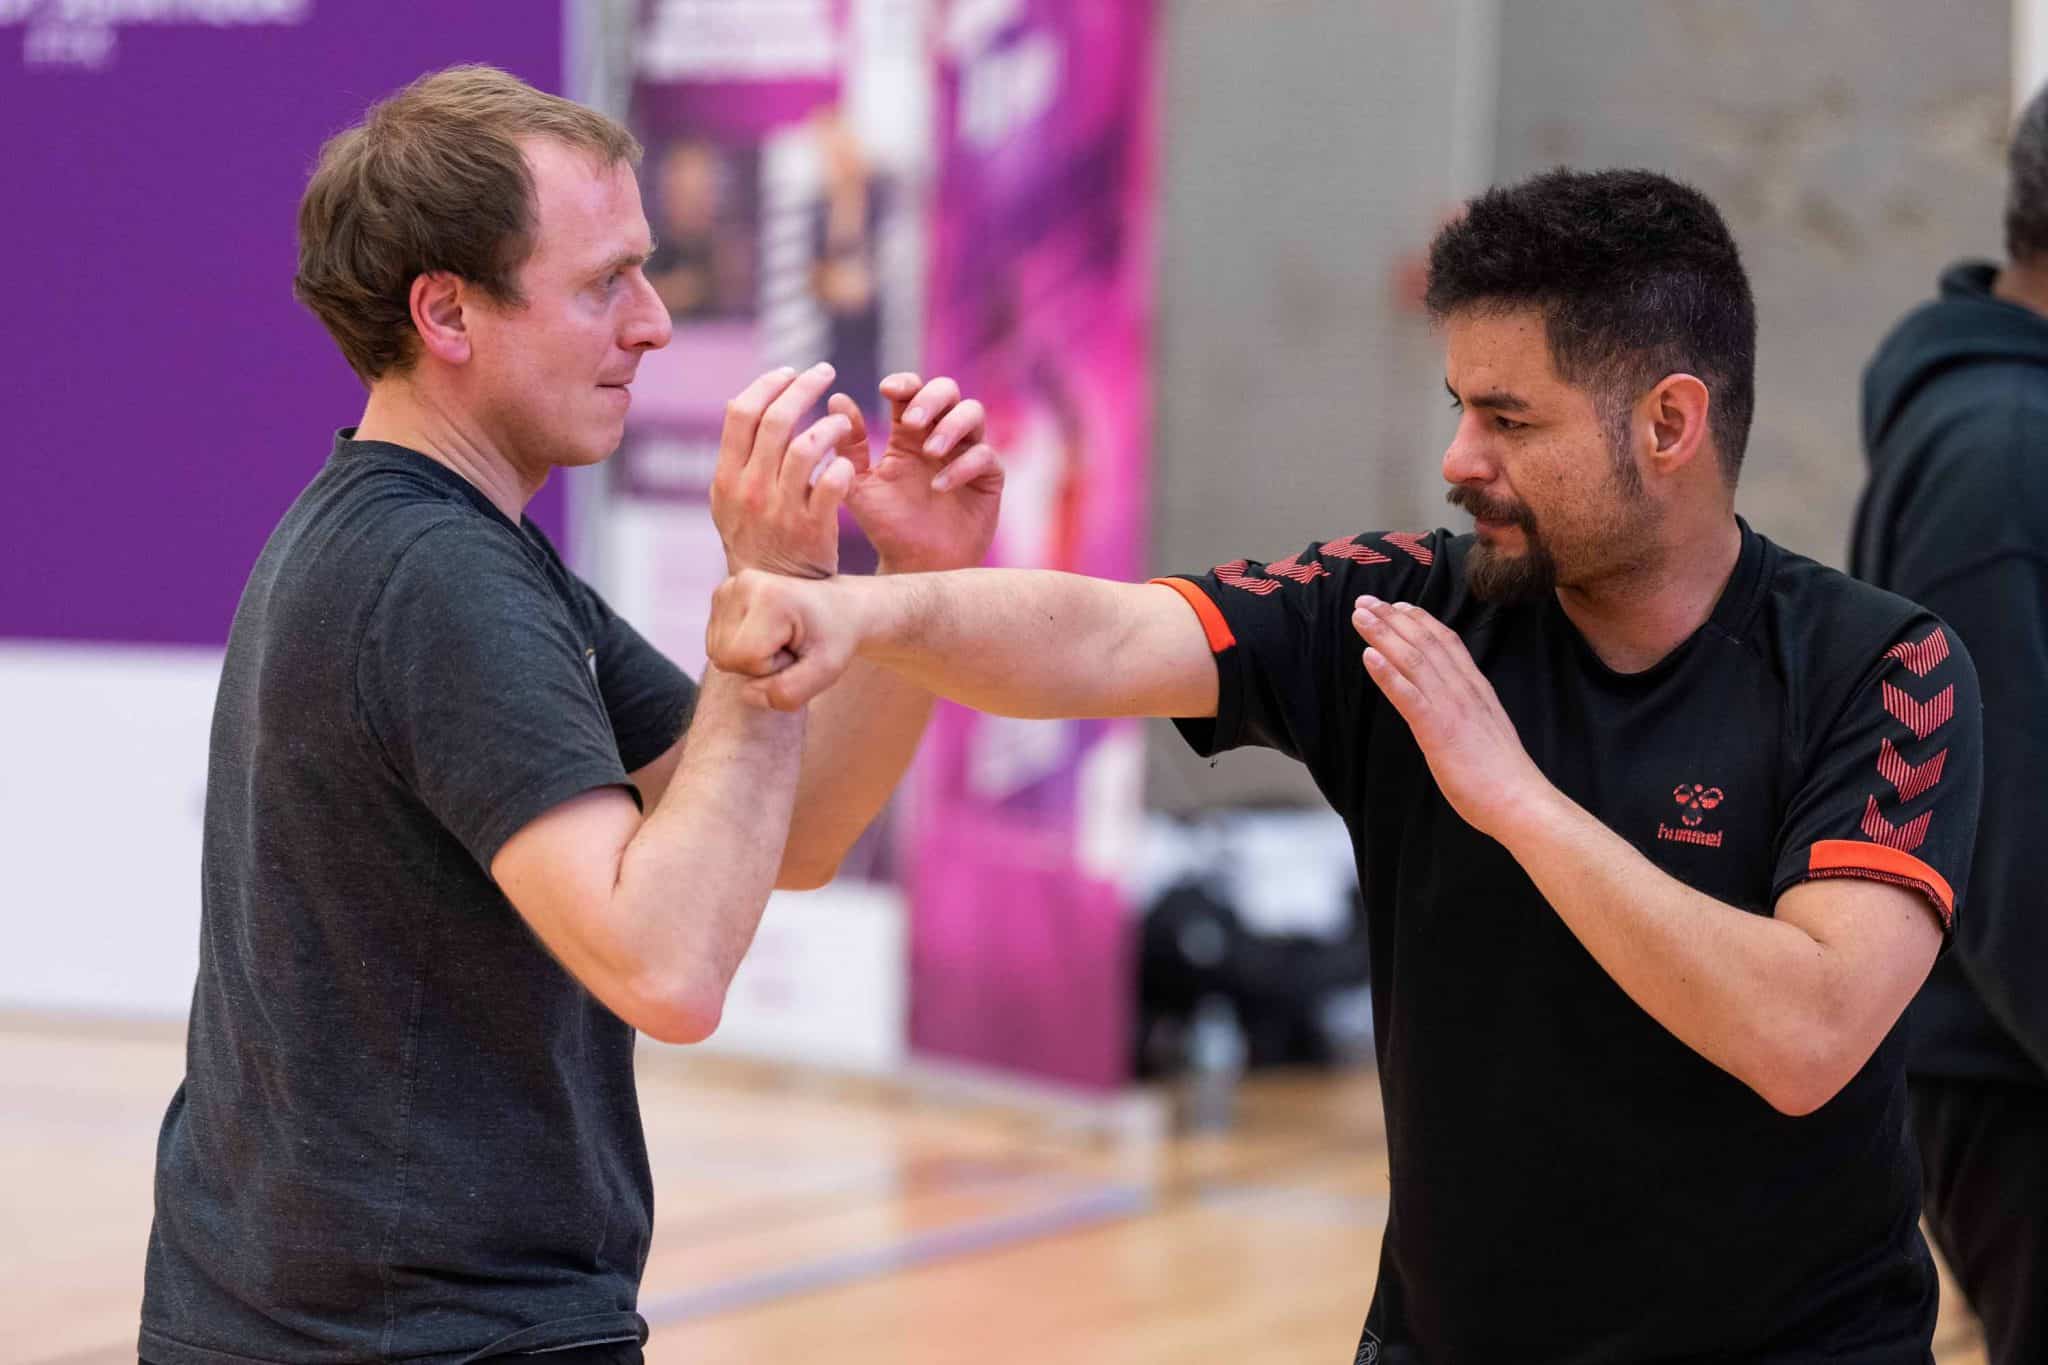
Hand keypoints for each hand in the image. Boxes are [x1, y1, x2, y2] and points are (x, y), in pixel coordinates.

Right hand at [707, 569, 863, 710]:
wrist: (838, 607)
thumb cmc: (834, 638)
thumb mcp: (825, 671)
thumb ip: (788, 692)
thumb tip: (746, 693)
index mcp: (770, 597)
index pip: (744, 657)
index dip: (770, 668)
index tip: (795, 651)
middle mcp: (743, 584)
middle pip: (724, 656)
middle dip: (757, 665)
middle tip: (788, 647)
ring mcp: (728, 587)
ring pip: (716, 652)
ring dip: (748, 657)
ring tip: (778, 640)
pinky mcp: (721, 594)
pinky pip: (716, 643)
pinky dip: (739, 647)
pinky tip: (764, 634)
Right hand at [711, 364, 865, 577]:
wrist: (772, 593)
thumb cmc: (756, 539)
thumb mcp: (730, 499)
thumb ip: (737, 457)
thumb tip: (743, 404)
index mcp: (726, 476)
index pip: (741, 413)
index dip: (766, 384)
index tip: (789, 371)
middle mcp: (750, 489)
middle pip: (776, 420)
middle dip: (803, 387)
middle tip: (824, 372)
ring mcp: (781, 509)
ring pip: (806, 447)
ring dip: (829, 425)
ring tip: (841, 421)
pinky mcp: (812, 528)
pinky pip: (832, 484)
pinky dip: (841, 466)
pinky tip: (846, 462)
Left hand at [843, 372, 1003, 572]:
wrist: (914, 565)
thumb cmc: (886, 525)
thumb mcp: (860, 485)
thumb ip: (850, 446)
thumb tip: (837, 399)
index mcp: (908, 432)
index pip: (912, 390)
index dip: (904, 383)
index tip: (887, 390)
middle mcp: (941, 435)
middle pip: (948, 390)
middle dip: (931, 398)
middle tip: (910, 421)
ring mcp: (967, 453)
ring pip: (973, 412)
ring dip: (951, 425)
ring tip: (930, 451)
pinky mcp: (989, 477)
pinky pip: (985, 455)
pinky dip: (963, 465)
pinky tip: (939, 485)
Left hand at [1352, 595, 1551, 839]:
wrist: (1519, 800)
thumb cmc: (1501, 775)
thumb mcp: (1485, 730)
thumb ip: (1468, 712)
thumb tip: (1451, 708)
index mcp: (1476, 689)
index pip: (1447, 643)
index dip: (1420, 620)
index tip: (1398, 605)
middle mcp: (1464, 690)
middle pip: (1425, 643)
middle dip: (1393, 619)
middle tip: (1365, 600)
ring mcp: (1451, 707)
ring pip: (1414, 660)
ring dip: (1383, 635)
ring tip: (1360, 616)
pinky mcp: (1438, 730)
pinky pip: (1408, 696)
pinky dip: (1387, 673)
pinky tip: (1368, 656)